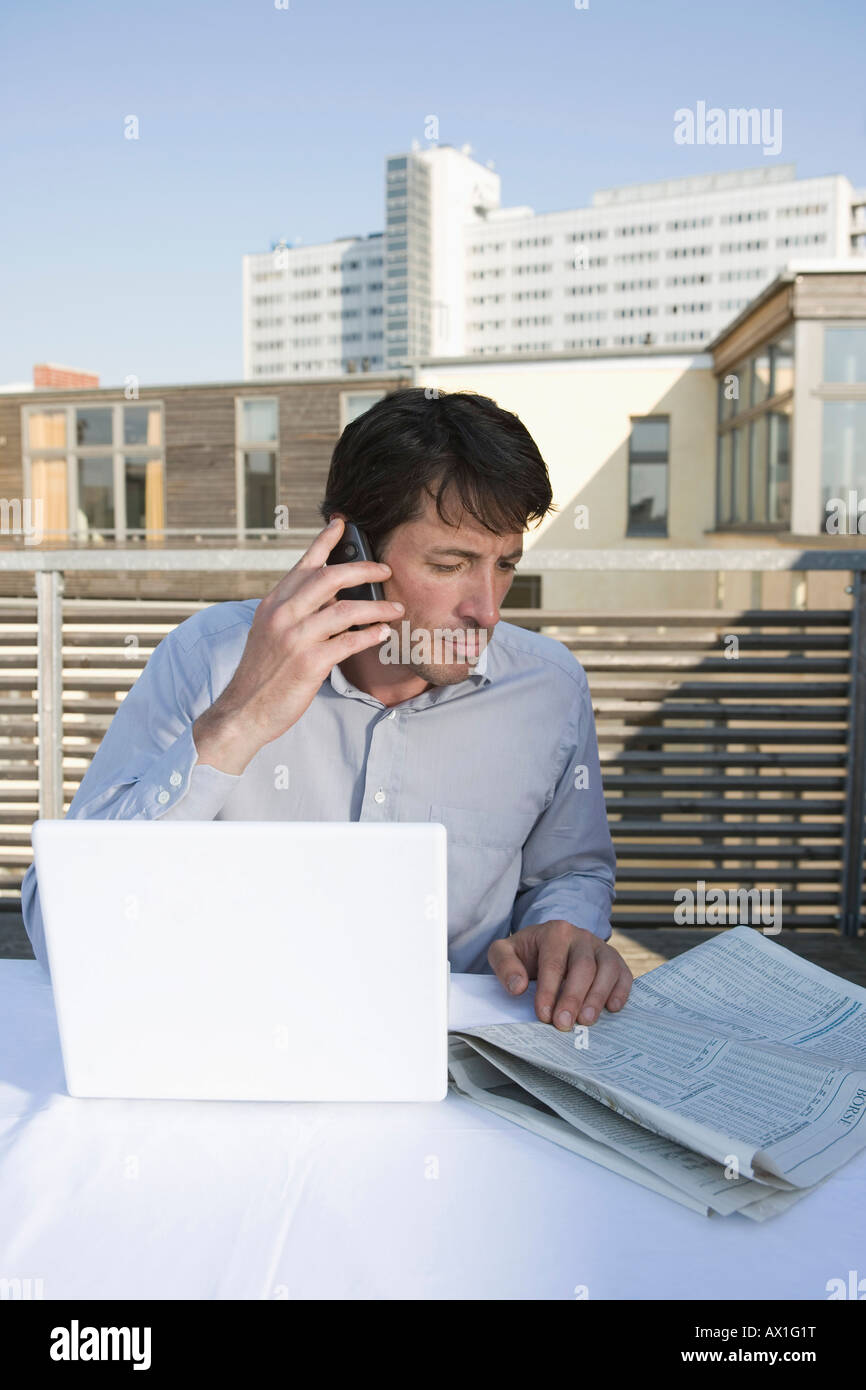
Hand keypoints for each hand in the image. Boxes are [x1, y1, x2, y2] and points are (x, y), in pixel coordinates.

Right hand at [193, 518, 402, 768]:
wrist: (243, 711)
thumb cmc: (261, 674)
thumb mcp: (269, 633)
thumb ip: (295, 613)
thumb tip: (332, 599)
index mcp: (273, 604)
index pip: (303, 564)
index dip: (324, 542)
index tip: (342, 524)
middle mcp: (282, 615)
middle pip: (330, 578)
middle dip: (364, 569)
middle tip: (385, 571)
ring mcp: (295, 638)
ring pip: (346, 609)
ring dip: (377, 607)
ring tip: (396, 608)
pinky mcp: (309, 663)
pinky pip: (349, 642)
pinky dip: (370, 635)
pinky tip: (383, 633)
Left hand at [488, 920, 632, 1029]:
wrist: (550, 942)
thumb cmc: (528, 952)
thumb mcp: (505, 952)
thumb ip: (505, 965)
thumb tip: (518, 987)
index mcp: (555, 932)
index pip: (554, 963)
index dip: (549, 990)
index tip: (544, 1015)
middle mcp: (581, 937)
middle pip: (583, 966)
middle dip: (573, 997)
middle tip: (564, 1024)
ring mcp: (601, 948)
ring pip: (607, 969)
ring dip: (598, 996)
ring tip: (587, 1021)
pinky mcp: (615, 960)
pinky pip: (624, 974)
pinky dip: (621, 991)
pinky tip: (612, 1008)